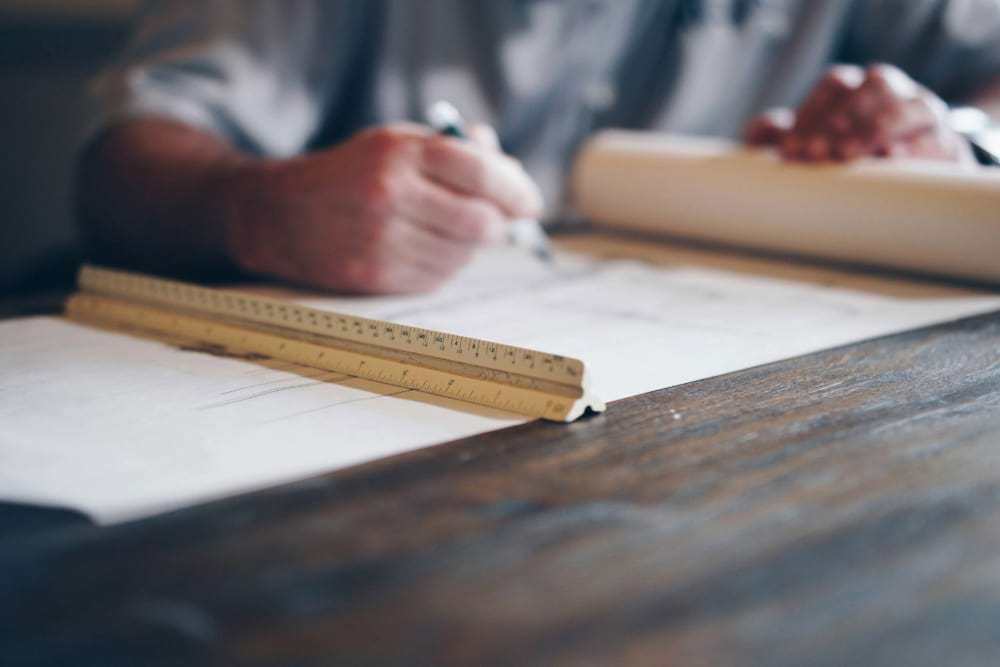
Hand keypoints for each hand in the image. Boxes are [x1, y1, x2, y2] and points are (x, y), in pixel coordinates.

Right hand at [224, 123, 542, 293]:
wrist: (279, 214)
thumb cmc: (349, 174)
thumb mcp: (394, 143)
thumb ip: (453, 151)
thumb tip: (510, 170)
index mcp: (398, 153)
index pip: (480, 172)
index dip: (516, 189)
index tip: (530, 202)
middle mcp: (390, 195)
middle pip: (480, 221)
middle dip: (498, 223)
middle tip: (499, 220)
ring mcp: (382, 240)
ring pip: (462, 255)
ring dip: (470, 246)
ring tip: (448, 229)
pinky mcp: (375, 276)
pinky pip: (438, 277)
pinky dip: (446, 264)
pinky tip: (427, 248)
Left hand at [745, 64, 974, 165]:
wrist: (899, 184)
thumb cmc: (837, 160)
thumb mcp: (803, 147)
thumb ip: (776, 138)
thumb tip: (766, 129)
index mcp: (857, 86)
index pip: (836, 84)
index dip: (812, 113)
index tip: (791, 148)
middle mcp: (894, 92)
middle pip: (874, 88)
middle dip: (842, 120)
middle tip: (816, 152)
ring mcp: (924, 115)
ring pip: (910, 107)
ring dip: (875, 129)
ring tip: (847, 155)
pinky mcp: (947, 144)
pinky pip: (938, 140)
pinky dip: (915, 150)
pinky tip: (890, 161)